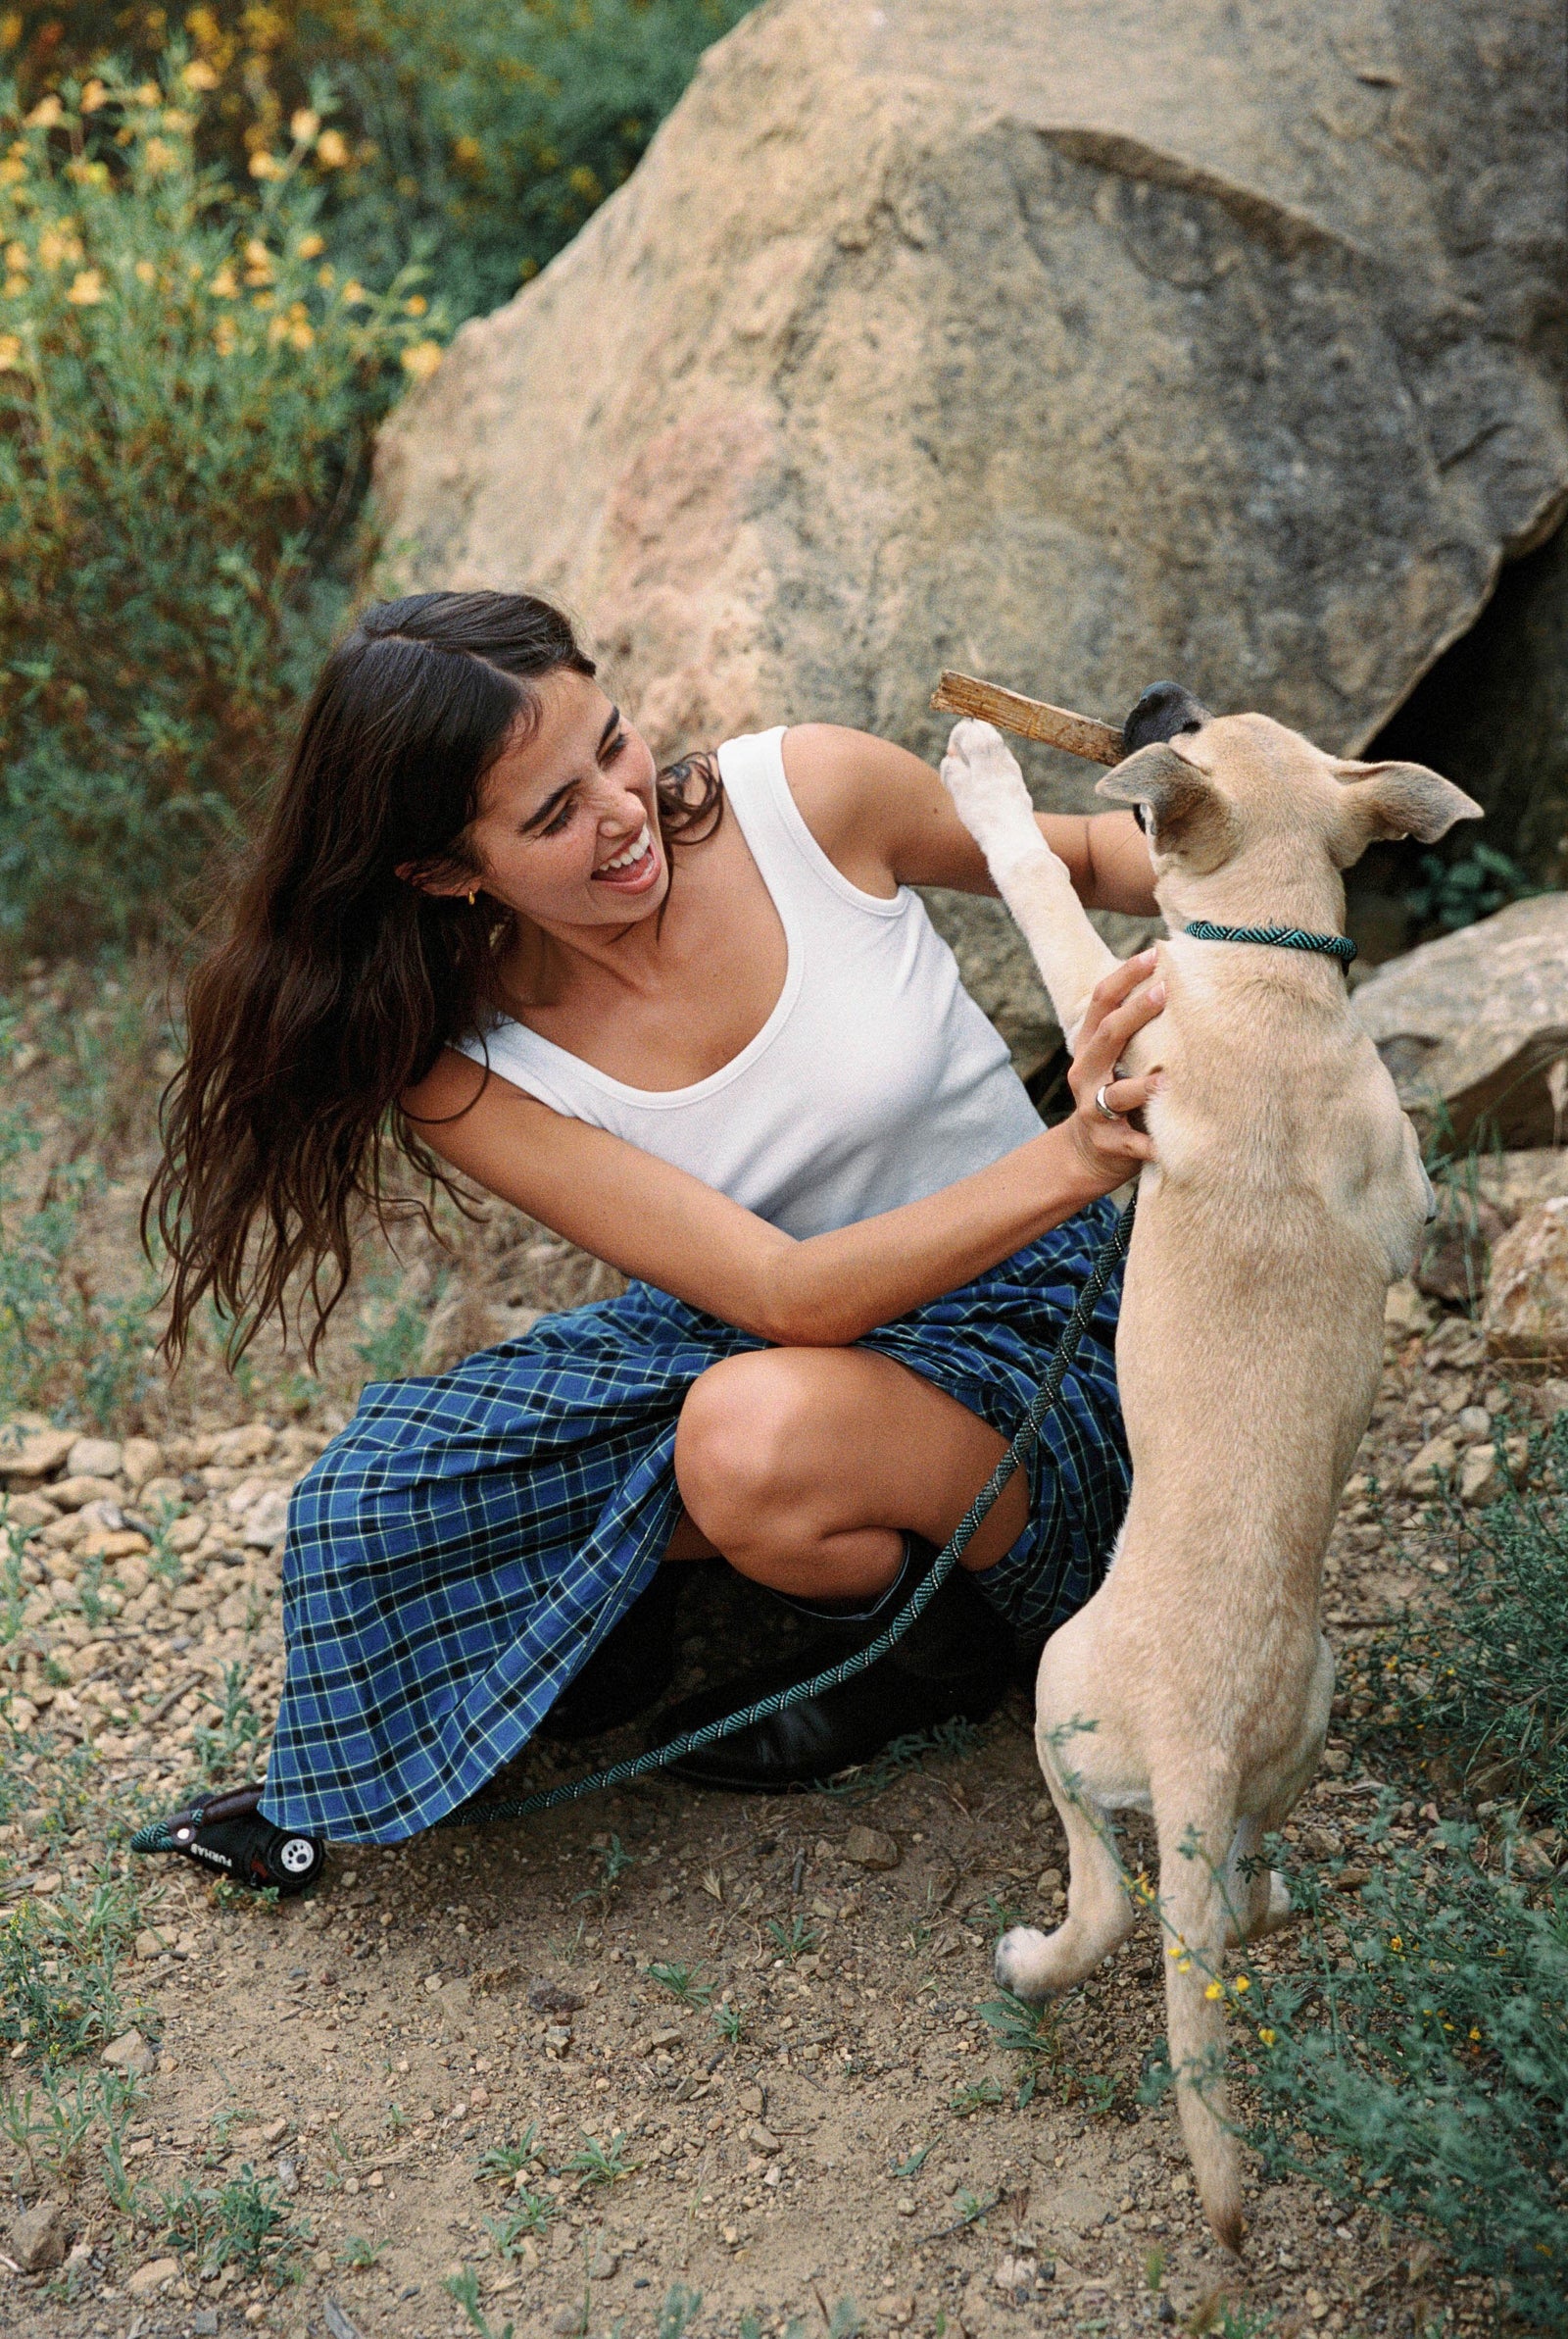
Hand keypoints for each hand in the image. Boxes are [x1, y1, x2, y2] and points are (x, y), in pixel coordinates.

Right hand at [1063, 949, 1164, 1190]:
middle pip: (1106, 1037)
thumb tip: (1175, 981)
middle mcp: (1086, 1073)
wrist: (1087, 1154)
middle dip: (1134, 1013)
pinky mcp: (1109, 1143)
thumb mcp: (1113, 1060)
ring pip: (1116, 1093)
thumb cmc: (1114, 1094)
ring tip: (1169, 1077)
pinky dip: (1151, 1144)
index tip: (1152, 953)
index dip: (1123, 976)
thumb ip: (1133, 1031)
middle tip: (1164, 992)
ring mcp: (1094, 1109)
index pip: (1100, 1002)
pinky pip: (1133, 1143)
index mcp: (1089, 1047)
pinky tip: (1170, 1146)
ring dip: (1143, 1086)